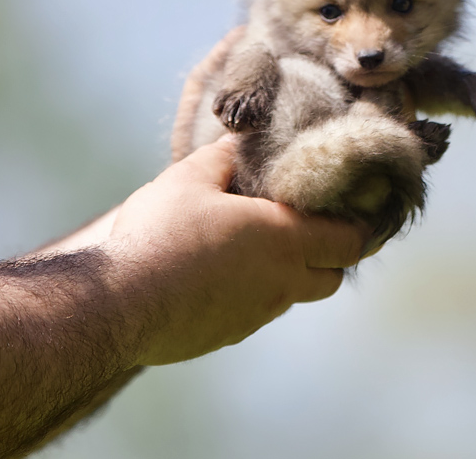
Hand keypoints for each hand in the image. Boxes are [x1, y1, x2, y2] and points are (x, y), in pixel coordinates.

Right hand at [104, 135, 368, 365]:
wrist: (117, 306)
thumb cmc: (160, 235)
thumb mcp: (190, 179)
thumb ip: (225, 157)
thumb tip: (241, 140)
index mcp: (286, 240)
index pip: (352, 241)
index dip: (358, 226)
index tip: (349, 210)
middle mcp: (283, 282)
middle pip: (333, 275)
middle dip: (329, 254)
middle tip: (305, 226)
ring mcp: (259, 313)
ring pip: (295, 294)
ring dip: (290, 273)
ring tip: (256, 246)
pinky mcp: (231, 334)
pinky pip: (259, 311)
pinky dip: (255, 292)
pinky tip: (222, 274)